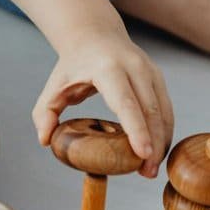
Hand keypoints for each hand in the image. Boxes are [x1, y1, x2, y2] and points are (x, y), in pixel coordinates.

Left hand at [33, 28, 173, 177]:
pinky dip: (164, 131)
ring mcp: (150, 71)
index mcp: (108, 68)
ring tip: (151, 169)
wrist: (95, 35)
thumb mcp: (53, 87)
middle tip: (147, 173)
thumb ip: (44, 114)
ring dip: (162, 141)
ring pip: (163, 110)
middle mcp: (134, 67)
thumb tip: (45, 140)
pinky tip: (156, 152)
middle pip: (150, 110)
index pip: (125, 103)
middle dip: (153, 143)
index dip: (136, 129)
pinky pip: (165, 108)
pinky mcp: (158, 77)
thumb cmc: (73, 66)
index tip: (142, 153)